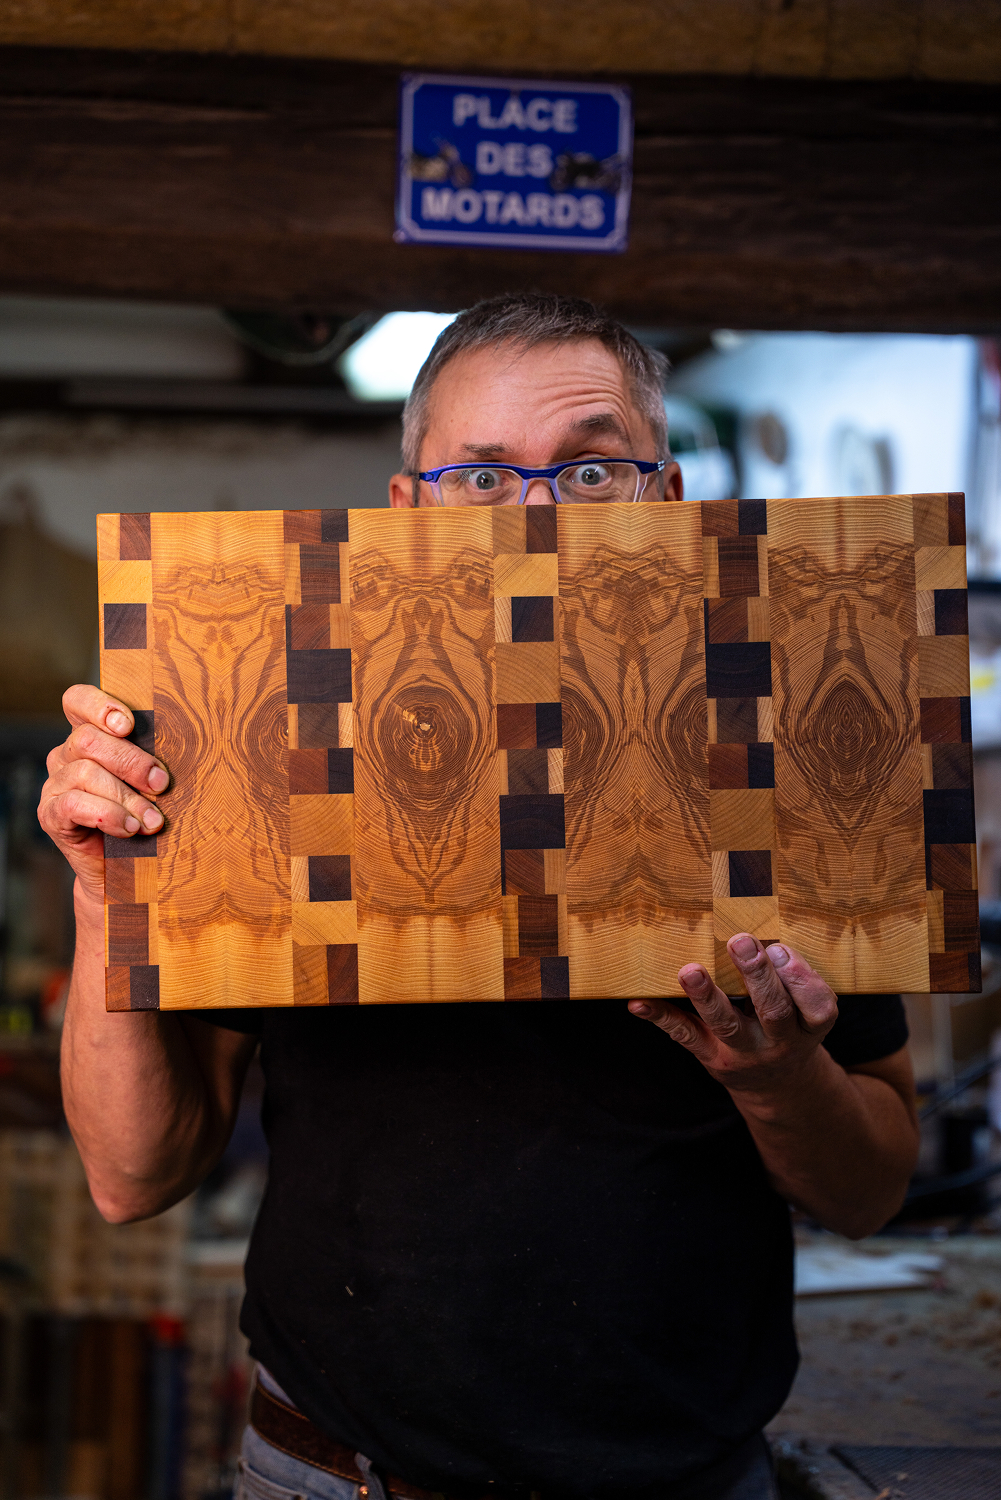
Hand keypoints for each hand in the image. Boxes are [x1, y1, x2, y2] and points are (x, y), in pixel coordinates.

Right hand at [38, 685, 168, 905]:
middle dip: (132, 761)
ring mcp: (55, 785)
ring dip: (127, 797)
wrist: (124, 872)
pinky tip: (130, 829)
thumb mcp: (151, 783)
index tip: (129, 725)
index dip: (99, 706)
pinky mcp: (51, 815)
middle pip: (88, 739)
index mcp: (89, 737)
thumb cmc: (145, 816)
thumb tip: (186, 746)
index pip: (77, 701)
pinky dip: (108, 815)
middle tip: (162, 784)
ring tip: (153, 821)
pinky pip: (74, 805)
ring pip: (86, 773)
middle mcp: (66, 756)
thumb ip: (152, 760)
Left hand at [628, 935, 837, 1098]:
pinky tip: (639, 1003)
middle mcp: (780, 1042)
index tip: (780, 948)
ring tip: (691, 972)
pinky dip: (661, 1018)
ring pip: (727, 1025)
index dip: (800, 979)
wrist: (778, 1085)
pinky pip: (686, 1036)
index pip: (818, 1006)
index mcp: (809, 1026)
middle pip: (774, 1012)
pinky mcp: (711, 1056)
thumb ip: (794, 976)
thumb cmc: (791, 1027)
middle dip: (757, 976)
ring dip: (707, 996)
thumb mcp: (807, 1009)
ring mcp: (744, 1052)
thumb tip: (765, 932)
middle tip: (741, 941)